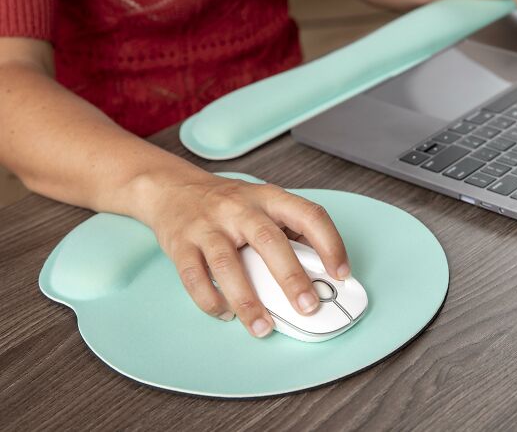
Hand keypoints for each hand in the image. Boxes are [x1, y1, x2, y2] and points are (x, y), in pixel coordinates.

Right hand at [143, 172, 350, 337]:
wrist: (173, 189)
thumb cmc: (229, 204)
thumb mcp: (264, 205)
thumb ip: (290, 232)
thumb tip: (320, 273)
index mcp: (269, 198)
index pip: (309, 215)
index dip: (330, 244)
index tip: (341, 274)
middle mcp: (239, 209)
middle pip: (269, 242)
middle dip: (292, 278)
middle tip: (308, 307)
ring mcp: (208, 226)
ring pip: (229, 266)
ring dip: (248, 302)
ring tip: (264, 328)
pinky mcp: (181, 245)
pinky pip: (196, 278)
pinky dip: (212, 302)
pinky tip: (226, 315)